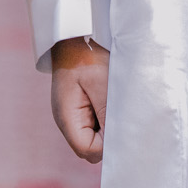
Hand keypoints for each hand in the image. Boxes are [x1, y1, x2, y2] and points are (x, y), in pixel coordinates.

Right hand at [49, 38, 109, 163]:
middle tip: (119, 113)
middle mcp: (66, 122)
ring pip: (93, 139)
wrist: (73, 37)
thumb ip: (108, 114)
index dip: (107, 144)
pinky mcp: (78, 111)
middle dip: (107, 139)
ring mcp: (71, 117)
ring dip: (107, 128)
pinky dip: (104, 120)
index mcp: (67, 118)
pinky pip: (94, 127)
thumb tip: (118, 141)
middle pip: (90, 149)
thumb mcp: (102, 83)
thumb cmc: (87, 56)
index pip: (88, 150)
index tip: (120, 124)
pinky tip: (109, 102)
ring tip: (113, 104)